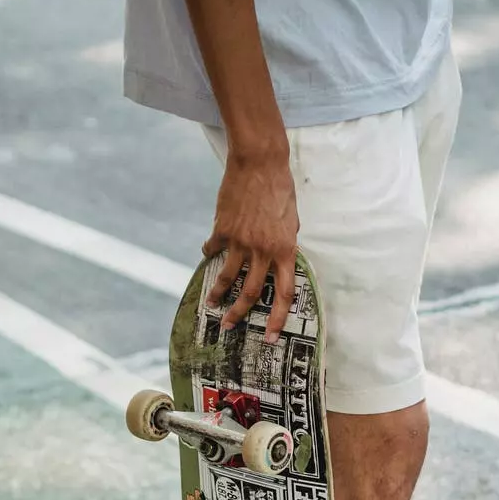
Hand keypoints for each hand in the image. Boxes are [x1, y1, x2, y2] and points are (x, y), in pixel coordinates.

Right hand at [203, 148, 298, 343]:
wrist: (260, 163)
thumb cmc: (280, 189)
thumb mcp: (291, 221)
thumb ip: (284, 244)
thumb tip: (276, 262)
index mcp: (286, 250)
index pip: (284, 294)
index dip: (277, 318)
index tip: (269, 336)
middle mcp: (263, 250)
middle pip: (252, 292)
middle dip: (240, 313)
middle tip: (230, 326)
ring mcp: (241, 241)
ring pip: (228, 277)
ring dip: (219, 293)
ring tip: (211, 304)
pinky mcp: (223, 229)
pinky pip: (214, 248)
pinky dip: (210, 253)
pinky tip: (208, 254)